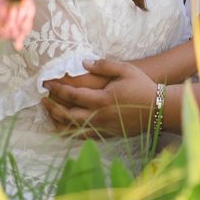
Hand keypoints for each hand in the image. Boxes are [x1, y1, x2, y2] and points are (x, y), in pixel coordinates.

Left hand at [42, 59, 156, 136]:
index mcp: (102, 99)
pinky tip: (65, 127)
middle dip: (52, 108)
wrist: (158, 110)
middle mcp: (99, 116)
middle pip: (67, 115)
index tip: (45, 83)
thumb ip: (104, 65)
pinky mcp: (107, 134)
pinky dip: (70, 132)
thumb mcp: (125, 69)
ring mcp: (102, 127)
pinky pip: (83, 136)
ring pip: (73, 129)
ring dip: (58, 122)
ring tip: (49, 114)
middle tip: (42, 100)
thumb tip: (84, 62)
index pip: (72, 95)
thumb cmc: (142, 87)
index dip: (56, 89)